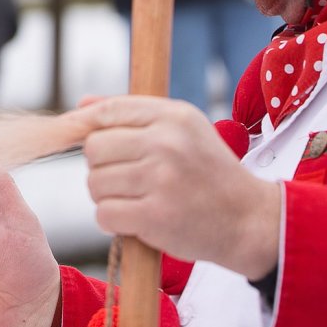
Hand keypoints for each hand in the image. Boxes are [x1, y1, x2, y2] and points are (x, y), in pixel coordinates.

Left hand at [75, 96, 280, 279]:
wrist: (248, 220)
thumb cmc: (210, 173)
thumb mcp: (184, 130)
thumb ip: (133, 114)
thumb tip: (81, 105)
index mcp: (174, 115)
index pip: (109, 111)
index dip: (85, 125)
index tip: (77, 138)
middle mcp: (166, 142)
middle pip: (94, 149)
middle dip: (102, 167)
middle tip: (127, 178)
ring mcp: (160, 179)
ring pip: (95, 183)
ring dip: (108, 196)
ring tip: (137, 199)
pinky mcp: (154, 216)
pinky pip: (104, 214)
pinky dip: (114, 221)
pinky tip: (137, 220)